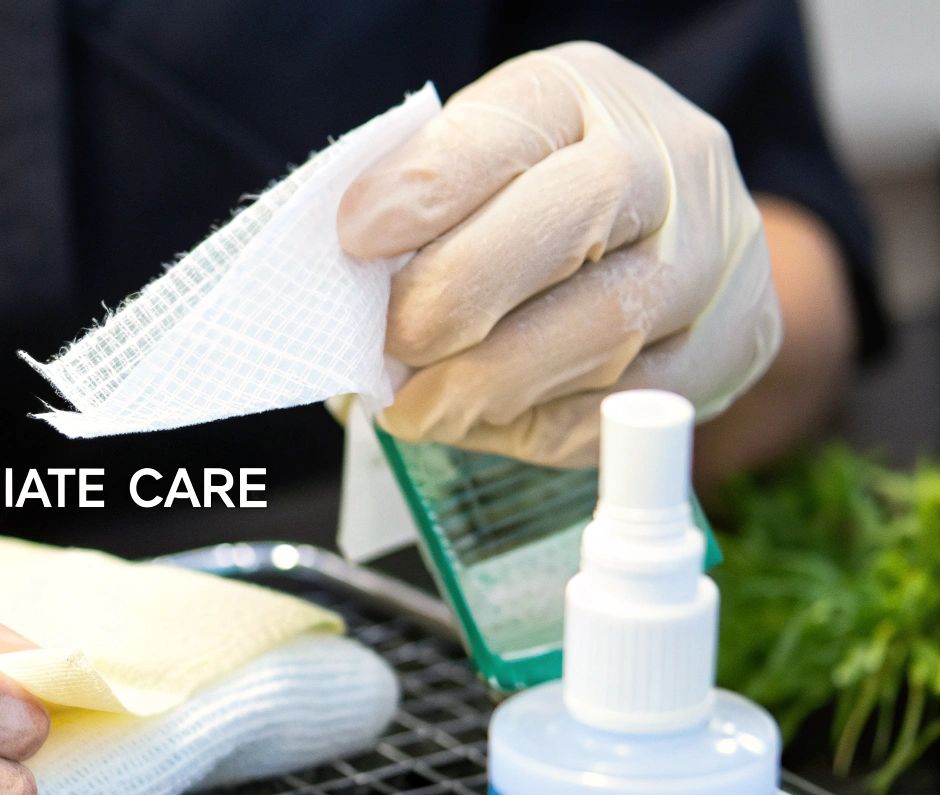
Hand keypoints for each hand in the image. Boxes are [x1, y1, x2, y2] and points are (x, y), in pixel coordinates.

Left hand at [339, 42, 781, 465]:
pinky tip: (483, 422)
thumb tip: (338, 289)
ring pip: (605, 329)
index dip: (425, 187)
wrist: (673, 227)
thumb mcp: (476, 163)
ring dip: (487, 383)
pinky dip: (536, 426)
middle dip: (459, 297)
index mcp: (583, 94)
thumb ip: (415, 207)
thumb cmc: (538, 194)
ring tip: (416, 406)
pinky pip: (627, 407)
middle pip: (572, 221)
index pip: (506, 129)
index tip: (356, 238)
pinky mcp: (730, 344)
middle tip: (390, 345)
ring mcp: (712, 256)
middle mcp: (670, 162)